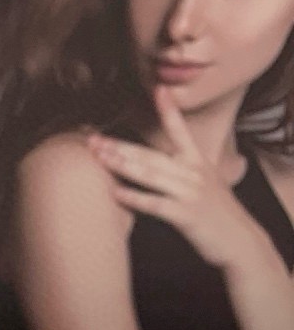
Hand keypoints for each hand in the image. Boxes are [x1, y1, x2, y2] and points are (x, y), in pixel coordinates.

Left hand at [87, 86, 270, 271]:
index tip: (158, 89)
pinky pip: (155, 203)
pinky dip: (135, 197)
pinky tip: (115, 193)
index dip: (169, 110)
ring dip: (122, 165)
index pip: (180, 131)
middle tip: (92, 140)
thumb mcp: (203, 185)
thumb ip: (180, 173)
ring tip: (98, 158)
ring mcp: (190, 192)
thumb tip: (152, 167)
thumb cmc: (214, 215)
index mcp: (197, 162)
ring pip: (150, 174)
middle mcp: (193, 172)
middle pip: (150, 155)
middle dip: (119, 146)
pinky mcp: (186, 214)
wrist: (238, 240)